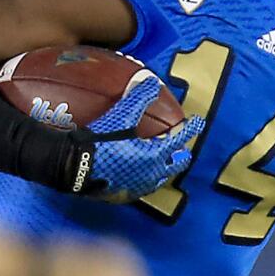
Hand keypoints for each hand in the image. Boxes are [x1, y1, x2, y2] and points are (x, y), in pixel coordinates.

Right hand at [67, 79, 203, 202]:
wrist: (76, 166)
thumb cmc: (101, 140)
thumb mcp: (122, 115)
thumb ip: (139, 97)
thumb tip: (151, 80)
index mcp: (155, 154)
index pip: (179, 138)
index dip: (190, 128)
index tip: (198, 122)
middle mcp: (151, 173)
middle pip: (174, 165)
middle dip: (181, 157)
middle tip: (184, 152)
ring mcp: (138, 187)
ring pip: (158, 180)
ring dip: (164, 171)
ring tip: (164, 166)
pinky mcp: (123, 195)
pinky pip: (140, 189)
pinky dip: (145, 182)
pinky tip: (138, 179)